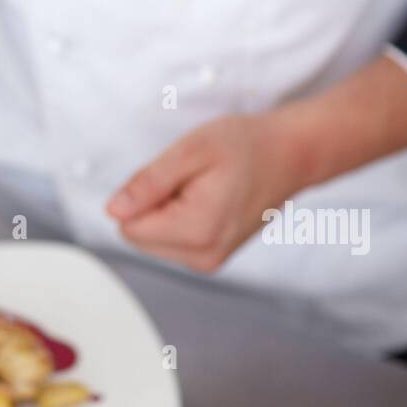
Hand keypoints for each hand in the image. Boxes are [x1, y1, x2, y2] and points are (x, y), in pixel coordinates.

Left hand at [105, 113, 304, 272]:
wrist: (292, 155)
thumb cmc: (247, 145)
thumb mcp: (190, 150)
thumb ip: (148, 183)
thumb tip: (113, 210)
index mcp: (196, 231)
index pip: (129, 226)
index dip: (143, 194)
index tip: (177, 176)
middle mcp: (203, 256)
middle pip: (139, 235)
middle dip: (154, 204)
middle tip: (191, 179)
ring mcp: (210, 260)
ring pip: (153, 238)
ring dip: (167, 209)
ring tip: (203, 186)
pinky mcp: (212, 257)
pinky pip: (172, 239)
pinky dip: (181, 216)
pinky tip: (209, 197)